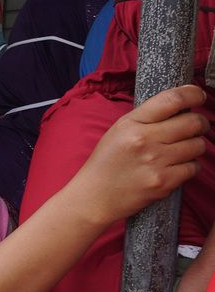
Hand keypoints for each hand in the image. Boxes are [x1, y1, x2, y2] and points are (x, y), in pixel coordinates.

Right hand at [76, 85, 208, 224]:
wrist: (92, 198)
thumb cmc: (106, 163)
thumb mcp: (118, 131)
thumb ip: (147, 117)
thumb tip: (182, 106)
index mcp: (131, 124)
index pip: (173, 99)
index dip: (193, 94)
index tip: (198, 97)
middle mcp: (144, 141)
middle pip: (193, 122)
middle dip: (200, 123)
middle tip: (194, 127)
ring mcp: (154, 163)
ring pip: (198, 145)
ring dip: (195, 146)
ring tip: (181, 150)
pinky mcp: (163, 183)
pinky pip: (194, 167)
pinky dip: (190, 166)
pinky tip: (176, 167)